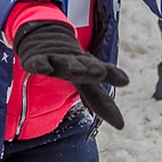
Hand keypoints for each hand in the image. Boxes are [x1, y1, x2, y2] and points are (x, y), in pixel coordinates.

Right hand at [13, 21, 128, 128]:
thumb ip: (101, 101)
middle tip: (99, 73)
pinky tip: (43, 68)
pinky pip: (37, 62)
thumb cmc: (70, 63)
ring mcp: (54, 59)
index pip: (102, 72)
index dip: (113, 76)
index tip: (126, 81)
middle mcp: (73, 62)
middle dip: (91, 69)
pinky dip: (40, 64)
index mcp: (86, 67)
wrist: (45, 36)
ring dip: (71, 66)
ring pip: (64, 62)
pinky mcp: (36, 58)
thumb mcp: (85, 82)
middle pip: (83, 66)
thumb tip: (121, 126)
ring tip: (77, 72)